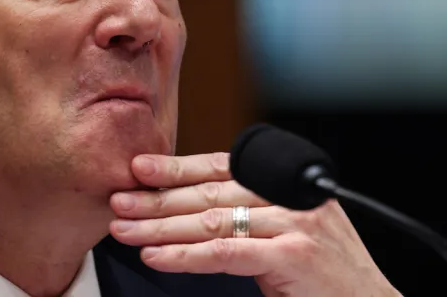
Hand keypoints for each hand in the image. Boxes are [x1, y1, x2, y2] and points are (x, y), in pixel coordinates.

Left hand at [109, 153, 400, 296]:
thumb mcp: (292, 232)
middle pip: (210, 192)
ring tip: (124, 229)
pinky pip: (226, 252)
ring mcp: (294, 223)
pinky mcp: (294, 254)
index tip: (139, 168)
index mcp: (286, 182)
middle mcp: (289, 195)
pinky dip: (185, 255)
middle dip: (158, 198)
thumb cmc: (328, 278)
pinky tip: (156, 256)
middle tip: (118, 200)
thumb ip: (253, 215)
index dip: (177, 168)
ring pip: (212, 220)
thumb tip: (189, 211)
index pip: (221, 168)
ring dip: (161, 226)